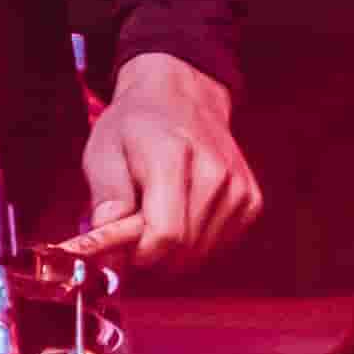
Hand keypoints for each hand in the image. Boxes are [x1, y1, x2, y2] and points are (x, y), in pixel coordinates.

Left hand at [69, 53, 257, 271]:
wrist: (181, 97)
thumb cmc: (135, 126)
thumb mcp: (102, 154)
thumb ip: (107, 203)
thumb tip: (110, 254)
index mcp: (172, 158)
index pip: (165, 236)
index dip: (137, 254)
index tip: (120, 246)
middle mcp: (215, 173)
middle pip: (183, 251)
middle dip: (152, 255)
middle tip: (133, 230)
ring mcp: (238, 187)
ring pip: (201, 254)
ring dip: (173, 251)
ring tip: (156, 215)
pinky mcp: (250, 200)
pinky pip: (219, 245)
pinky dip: (196, 242)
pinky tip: (182, 214)